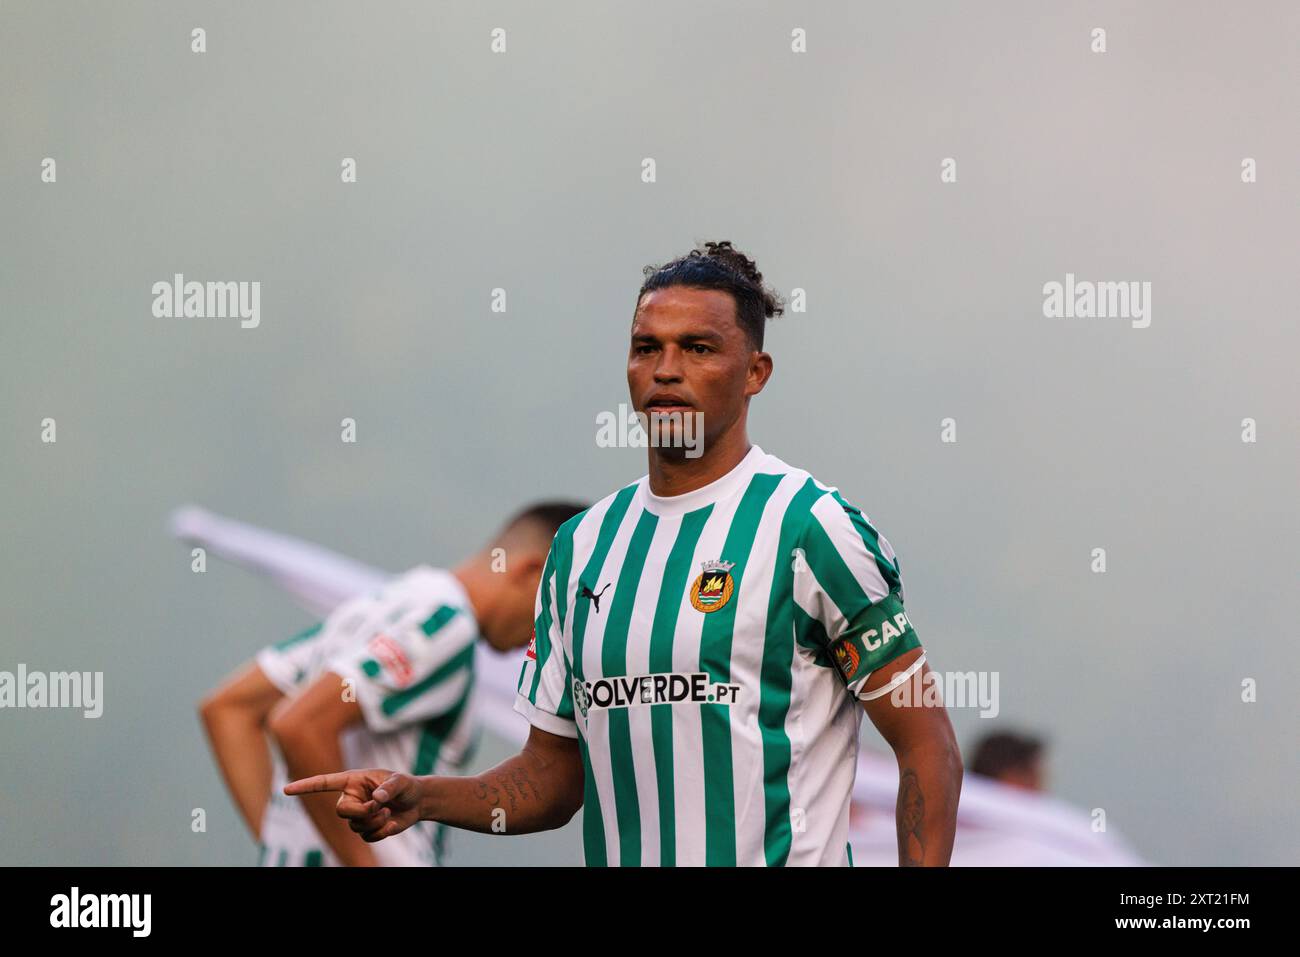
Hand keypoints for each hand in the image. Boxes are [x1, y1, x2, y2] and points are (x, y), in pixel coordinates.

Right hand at [284, 769, 422, 841]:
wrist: (417, 802)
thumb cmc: (406, 786)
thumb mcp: (401, 781)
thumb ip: (388, 788)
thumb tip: (375, 799)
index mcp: (353, 781)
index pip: (324, 783)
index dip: (305, 786)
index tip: (286, 789)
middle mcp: (351, 798)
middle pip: (341, 811)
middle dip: (361, 813)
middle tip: (380, 808)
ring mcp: (357, 815)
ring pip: (354, 826)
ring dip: (374, 822)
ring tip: (388, 812)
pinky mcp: (366, 829)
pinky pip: (366, 837)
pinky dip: (380, 833)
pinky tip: (391, 823)